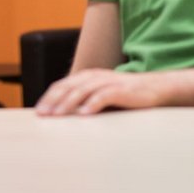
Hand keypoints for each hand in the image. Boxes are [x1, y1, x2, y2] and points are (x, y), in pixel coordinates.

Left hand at [34, 69, 166, 115]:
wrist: (155, 88)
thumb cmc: (125, 96)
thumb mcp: (100, 95)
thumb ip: (83, 101)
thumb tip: (62, 116)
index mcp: (87, 77)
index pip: (62, 85)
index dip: (48, 97)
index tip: (38, 112)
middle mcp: (95, 76)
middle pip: (68, 86)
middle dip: (53, 100)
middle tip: (43, 114)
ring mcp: (109, 82)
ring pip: (83, 90)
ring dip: (68, 103)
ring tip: (58, 115)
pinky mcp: (122, 90)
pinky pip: (105, 95)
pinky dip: (93, 104)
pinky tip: (84, 114)